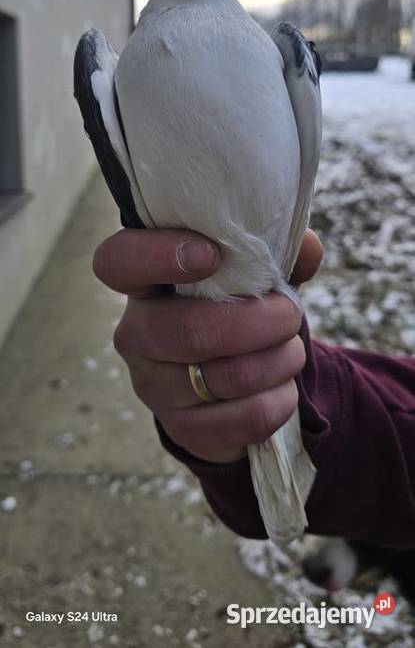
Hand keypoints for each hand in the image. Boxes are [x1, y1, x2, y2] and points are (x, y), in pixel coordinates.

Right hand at [93, 228, 322, 463]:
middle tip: (290, 314)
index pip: (119, 262)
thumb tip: (309, 249)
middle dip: (255, 322)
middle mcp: (136, 333)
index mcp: (145, 283)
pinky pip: (241, 420)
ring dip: (275, 361)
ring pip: (222, 377)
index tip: (210, 254)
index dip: (157, 255)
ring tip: (293, 351)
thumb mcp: (251, 274)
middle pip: (188, 330)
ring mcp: (152, 385)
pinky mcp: (181, 428)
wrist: (231, 384)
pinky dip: (277, 402)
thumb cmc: (236, 309)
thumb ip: (276, 252)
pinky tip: (284, 388)